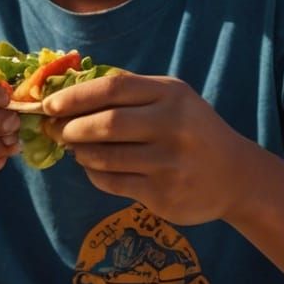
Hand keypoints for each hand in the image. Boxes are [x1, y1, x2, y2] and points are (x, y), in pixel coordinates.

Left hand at [41, 73, 267, 226]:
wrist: (234, 175)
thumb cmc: (192, 129)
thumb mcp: (172, 99)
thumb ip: (130, 92)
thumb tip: (70, 90)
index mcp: (171, 95)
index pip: (112, 88)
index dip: (74, 96)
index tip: (49, 105)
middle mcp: (172, 126)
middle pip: (105, 123)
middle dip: (71, 127)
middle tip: (56, 130)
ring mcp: (169, 163)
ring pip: (105, 157)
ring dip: (80, 152)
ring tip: (75, 148)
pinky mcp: (163, 194)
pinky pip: (113, 183)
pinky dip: (94, 174)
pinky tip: (93, 167)